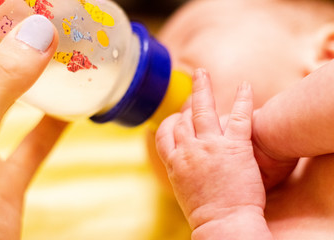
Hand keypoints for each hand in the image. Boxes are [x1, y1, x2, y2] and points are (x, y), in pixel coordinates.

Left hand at [0, 15, 65, 239]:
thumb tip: (39, 31)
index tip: (30, 4)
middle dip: (21, 43)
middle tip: (55, 22)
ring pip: (11, 105)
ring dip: (39, 81)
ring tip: (67, 57)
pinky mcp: (4, 180)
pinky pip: (32, 145)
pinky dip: (53, 127)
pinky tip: (74, 110)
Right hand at [156, 69, 265, 232]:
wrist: (224, 225)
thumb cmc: (205, 213)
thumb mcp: (183, 189)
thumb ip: (180, 169)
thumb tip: (181, 161)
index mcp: (174, 162)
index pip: (164, 133)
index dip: (170, 122)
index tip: (176, 118)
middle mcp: (189, 150)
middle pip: (182, 119)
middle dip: (186, 105)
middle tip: (192, 93)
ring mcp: (211, 146)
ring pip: (202, 109)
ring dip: (201, 88)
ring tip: (202, 73)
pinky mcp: (235, 147)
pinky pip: (238, 116)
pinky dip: (242, 98)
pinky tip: (245, 85)